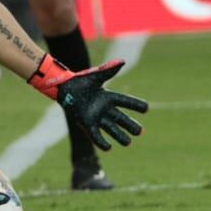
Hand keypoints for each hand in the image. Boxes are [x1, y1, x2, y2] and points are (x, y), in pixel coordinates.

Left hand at [29, 56, 147, 150]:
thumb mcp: (96, 76)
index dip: (135, 105)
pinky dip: (101, 142)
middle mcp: (105, 108)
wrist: (64, 88)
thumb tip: (123, 61)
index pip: (125, 101)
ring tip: (128, 142)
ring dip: (119, 136)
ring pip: (111, 128)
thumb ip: (109, 70)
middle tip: (140, 131)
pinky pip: (96, 135)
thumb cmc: (80, 81)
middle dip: (130, 125)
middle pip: (121, 118)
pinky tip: (108, 148)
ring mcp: (96, 117)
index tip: (146, 108)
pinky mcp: (86, 123)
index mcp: (108, 97)